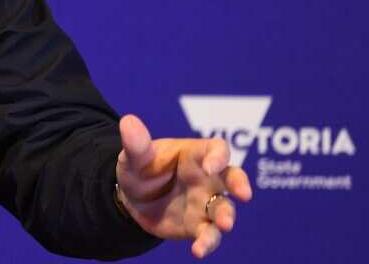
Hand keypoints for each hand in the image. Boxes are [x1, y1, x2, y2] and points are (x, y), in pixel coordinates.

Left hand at [114, 114, 252, 258]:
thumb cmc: (140, 169)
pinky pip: (209, 234)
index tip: (210, 166)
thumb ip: (135, 143)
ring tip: (224, 225)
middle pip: (233, 177)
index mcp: (194, 155)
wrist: (132, 199)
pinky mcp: (199, 225)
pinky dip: (208, 242)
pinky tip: (198, 251)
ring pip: (224, 209)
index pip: (216, 149)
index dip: (218, 156)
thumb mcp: (134, 157)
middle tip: (243, 194)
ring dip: (227, 217)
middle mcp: (206, 178)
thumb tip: (128, 121)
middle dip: (240, 184)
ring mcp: (205, 202)